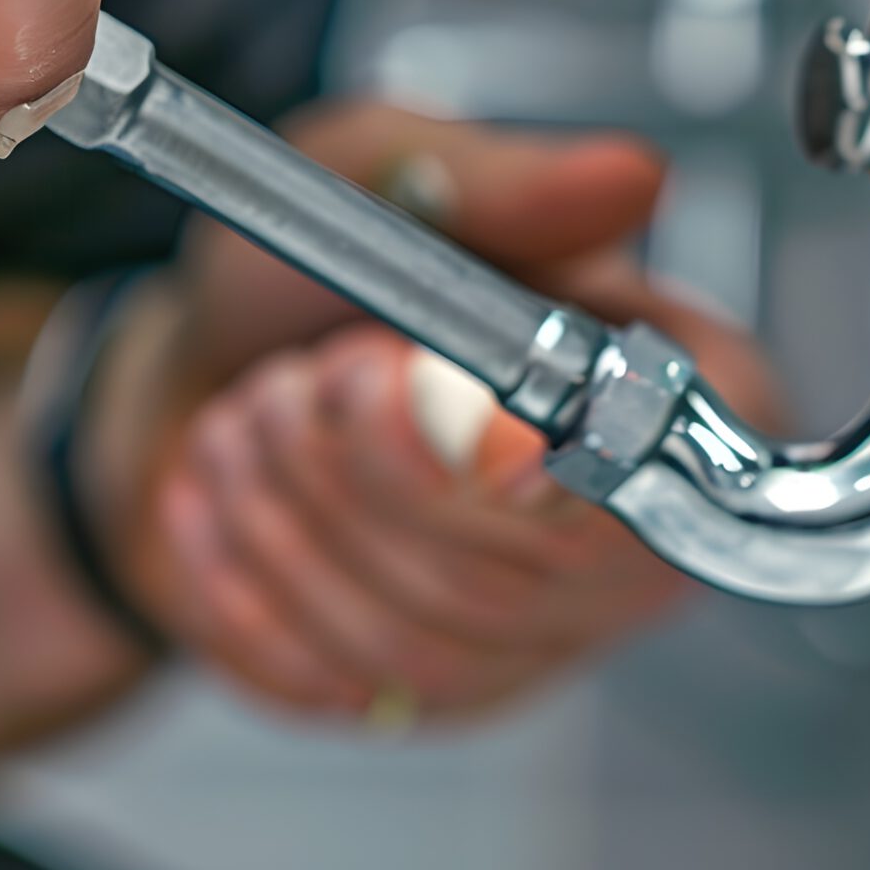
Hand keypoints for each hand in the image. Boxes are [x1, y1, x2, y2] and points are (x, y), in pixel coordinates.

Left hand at [87, 103, 782, 719]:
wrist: (195, 370)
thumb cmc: (309, 272)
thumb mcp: (377, 173)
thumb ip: (499, 186)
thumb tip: (626, 179)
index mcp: (667, 378)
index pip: (675, 469)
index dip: (548, 462)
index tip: (434, 402)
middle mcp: (629, 524)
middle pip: (524, 571)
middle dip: (371, 466)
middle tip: (310, 375)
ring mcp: (536, 633)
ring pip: (423, 634)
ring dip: (296, 512)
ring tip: (261, 419)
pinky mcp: (432, 696)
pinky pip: (341, 682)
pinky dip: (249, 579)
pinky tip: (233, 498)